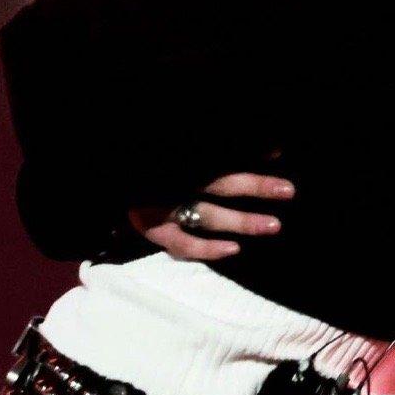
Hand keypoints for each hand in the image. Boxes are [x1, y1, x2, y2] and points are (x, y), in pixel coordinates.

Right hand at [127, 160, 294, 261]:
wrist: (105, 180)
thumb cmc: (149, 167)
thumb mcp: (173, 154)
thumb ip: (206, 148)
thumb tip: (257, 145)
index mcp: (182, 161)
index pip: (221, 156)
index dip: (250, 154)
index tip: (279, 153)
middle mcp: (176, 182)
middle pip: (222, 183)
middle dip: (256, 187)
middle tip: (289, 190)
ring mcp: (165, 208)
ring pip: (209, 216)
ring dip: (242, 221)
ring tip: (274, 226)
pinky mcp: (155, 231)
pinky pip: (184, 245)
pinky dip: (209, 249)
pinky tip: (234, 250)